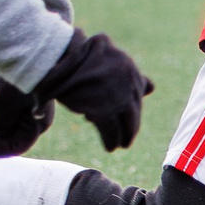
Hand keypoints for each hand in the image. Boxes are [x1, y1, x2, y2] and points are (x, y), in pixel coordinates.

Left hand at [0, 71, 50, 157]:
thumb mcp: (3, 105)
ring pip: (6, 126)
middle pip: (11, 137)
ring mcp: (26, 107)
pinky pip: (4, 115)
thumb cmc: (17, 77)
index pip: (19, 144)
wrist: (23, 44)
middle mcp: (34, 117)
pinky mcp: (17, 97)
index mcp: (38, 121)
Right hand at [37, 30, 153, 151]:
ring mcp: (116, 92)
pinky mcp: (103, 108)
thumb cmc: (74, 60)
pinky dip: (110, 140)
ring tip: (117, 145)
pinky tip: (109, 147)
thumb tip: (151, 88)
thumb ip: (126, 74)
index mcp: (127, 63)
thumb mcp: (103, 61)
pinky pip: (111, 128)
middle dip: (131, 125)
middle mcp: (127, 75)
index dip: (131, 106)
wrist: (53, 57)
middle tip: (127, 139)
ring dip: (122, 136)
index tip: (127, 117)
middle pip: (134, 107)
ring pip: (124, 120)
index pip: (138, 89)